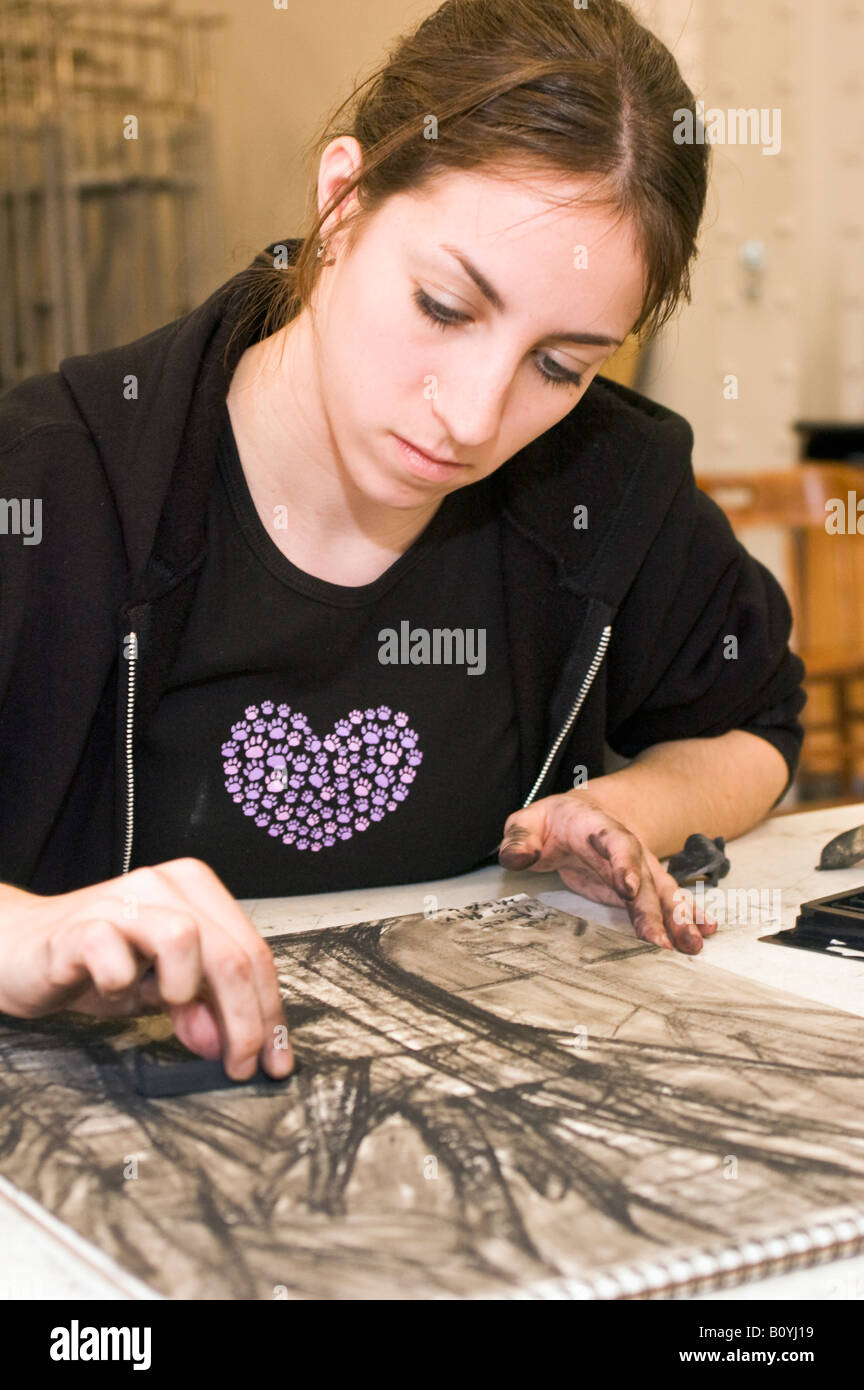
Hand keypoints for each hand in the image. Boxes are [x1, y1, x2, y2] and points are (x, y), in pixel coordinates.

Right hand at [0, 858, 293, 1079]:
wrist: (19, 950)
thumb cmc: (96, 962)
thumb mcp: (163, 987)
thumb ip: (203, 1006)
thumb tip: (233, 1042)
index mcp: (196, 891)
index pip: (253, 952)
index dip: (269, 1011)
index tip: (272, 1058)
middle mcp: (165, 885)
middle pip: (230, 953)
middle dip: (244, 1019)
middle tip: (237, 1063)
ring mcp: (123, 900)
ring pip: (185, 937)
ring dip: (187, 990)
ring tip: (169, 1007)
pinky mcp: (80, 925)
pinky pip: (115, 954)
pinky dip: (122, 981)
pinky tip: (114, 987)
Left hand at [497, 791, 717, 953]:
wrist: (577, 816)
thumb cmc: (551, 823)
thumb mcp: (528, 823)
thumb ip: (520, 839)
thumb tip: (516, 856)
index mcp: (599, 828)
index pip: (616, 843)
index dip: (624, 864)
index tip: (629, 889)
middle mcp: (627, 847)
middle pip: (645, 877)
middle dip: (655, 910)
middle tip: (663, 941)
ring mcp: (639, 868)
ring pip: (663, 892)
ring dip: (679, 918)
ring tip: (693, 944)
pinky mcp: (642, 887)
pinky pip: (668, 901)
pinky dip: (686, 915)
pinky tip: (703, 931)